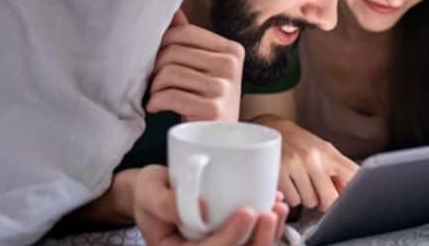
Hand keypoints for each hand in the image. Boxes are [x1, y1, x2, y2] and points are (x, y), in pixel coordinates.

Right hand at [133, 165, 289, 245]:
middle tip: (270, 213)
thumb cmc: (149, 190)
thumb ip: (167, 202)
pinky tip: (277, 205)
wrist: (153, 190)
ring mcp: (216, 245)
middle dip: (258, 241)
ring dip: (269, 235)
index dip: (229, 238)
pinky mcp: (229, 236)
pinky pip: (251, 239)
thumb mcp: (149, 191)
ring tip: (279, 208)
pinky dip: (269, 226)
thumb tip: (202, 208)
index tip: (247, 212)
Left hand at [148, 10, 245, 121]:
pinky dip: (156, 102)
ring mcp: (224, 88)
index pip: (183, 33)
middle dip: (156, 68)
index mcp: (231, 50)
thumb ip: (188, 39)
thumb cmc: (206, 102)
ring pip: (169, 72)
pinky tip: (157, 107)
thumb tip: (173, 11)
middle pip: (173, 51)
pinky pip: (170, 95)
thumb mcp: (202, 67)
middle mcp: (231, 66)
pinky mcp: (213, 110)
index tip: (157, 62)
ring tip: (157, 95)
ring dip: (155, 87)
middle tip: (154, 83)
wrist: (219, 144)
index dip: (161, 45)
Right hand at [254, 115, 357, 211]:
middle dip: (325, 201)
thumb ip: (337, 170)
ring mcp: (295, 165)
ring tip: (299, 183)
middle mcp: (313, 157)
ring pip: (310, 201)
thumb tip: (349, 193)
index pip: (353, 175)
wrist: (270, 128)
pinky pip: (293, 200)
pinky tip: (289, 184)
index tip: (345, 195)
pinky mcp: (278, 172)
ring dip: (306, 198)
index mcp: (328, 152)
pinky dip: (292, 197)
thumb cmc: (298, 142)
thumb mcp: (321, 150)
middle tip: (318, 194)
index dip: (352, 191)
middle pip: (331, 198)